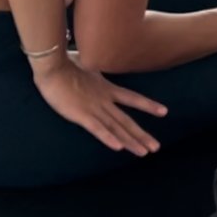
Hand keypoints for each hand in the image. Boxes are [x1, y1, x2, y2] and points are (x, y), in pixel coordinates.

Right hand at [32, 53, 165, 154]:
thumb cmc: (65, 62)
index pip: (132, 98)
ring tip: (144, 153)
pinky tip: (119, 148)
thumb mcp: (87, 65)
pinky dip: (108, 138)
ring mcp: (94, 108)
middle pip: (126, 120)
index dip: (148, 105)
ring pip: (116, 128)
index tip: (164, 112)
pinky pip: (97, 129)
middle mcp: (104, 100)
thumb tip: (98, 65)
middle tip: (156, 147)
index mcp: (106, 87)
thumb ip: (95, 71)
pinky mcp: (81, 115)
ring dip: (130, 141)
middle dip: (141, 135)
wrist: (53, 64)